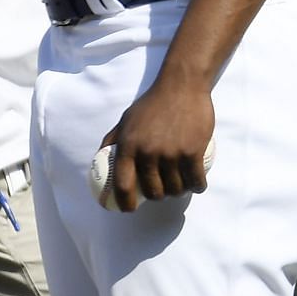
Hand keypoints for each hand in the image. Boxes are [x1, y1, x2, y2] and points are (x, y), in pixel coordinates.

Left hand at [99, 78, 213, 212]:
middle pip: (153, 191)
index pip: (123, 185)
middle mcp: (148, 153)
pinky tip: (197, 184)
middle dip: (158, 196)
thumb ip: (113, 140)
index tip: (129, 209)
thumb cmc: (152, 103)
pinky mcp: (193, 152)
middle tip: (162, 190)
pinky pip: (196, 181)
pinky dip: (197, 186)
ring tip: (180, 185)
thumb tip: (99, 160)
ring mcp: (172, 154)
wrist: (182, 85)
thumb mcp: (126, 119)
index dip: (125, 203)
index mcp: (129, 146)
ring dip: (179, 191)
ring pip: (176, 188)